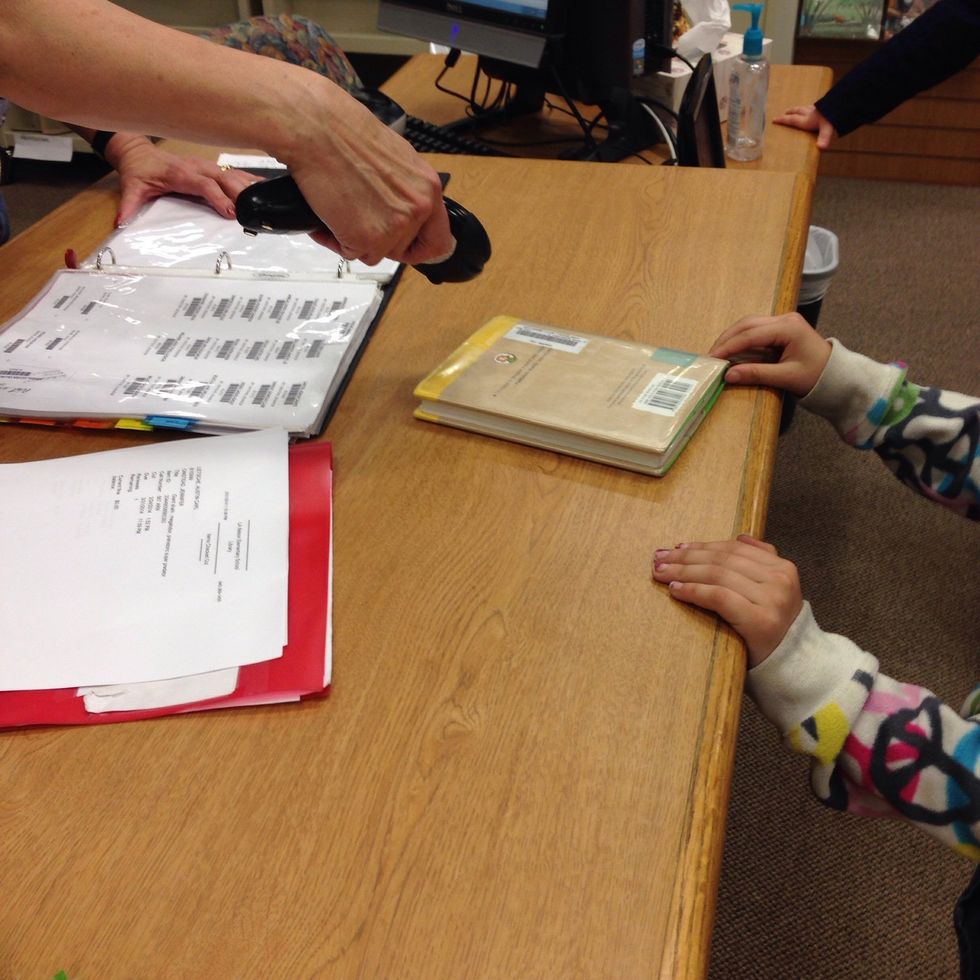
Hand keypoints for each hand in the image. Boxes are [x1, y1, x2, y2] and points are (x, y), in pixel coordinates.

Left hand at [104, 134, 258, 225]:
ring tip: (266, 201)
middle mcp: (196, 166)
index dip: (217, 196)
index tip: (230, 212)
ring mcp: (206, 166)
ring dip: (249, 187)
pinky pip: (234, 173)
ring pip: (232, 174)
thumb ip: (128, 205)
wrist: (139, 153)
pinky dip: (250, 181)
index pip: (203, 183)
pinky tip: (265, 189)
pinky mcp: (212, 168)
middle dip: (241, 193)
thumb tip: (121, 222)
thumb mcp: (131, 188)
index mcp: (179, 172)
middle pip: (224, 178)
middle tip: (256, 210)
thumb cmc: (139, 172)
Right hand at [283, 85, 453, 266]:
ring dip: (354, 239)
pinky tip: (327, 216)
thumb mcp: (396, 160)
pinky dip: (334, 239)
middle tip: (356, 217)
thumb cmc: (346, 133)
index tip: (405, 248)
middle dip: (377, 239)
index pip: (437, 241)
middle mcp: (417, 209)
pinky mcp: (367, 238)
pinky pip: (350, 253)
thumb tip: (404, 210)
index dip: (418, 248)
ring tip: (339, 210)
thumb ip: (407, 191)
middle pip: (400, 248)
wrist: (318, 130)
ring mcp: (394, 226)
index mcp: (428, 188)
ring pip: (374, 253)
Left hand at [651, 535, 802, 666]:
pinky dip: (693, 590)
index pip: (734, 549)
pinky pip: (718, 597)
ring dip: (683, 572)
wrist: (795, 667)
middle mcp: (780, 580)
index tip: (677, 548)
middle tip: (658, 558)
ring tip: (660, 573)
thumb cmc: (775, 630)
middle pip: (722, 560)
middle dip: (686, 557)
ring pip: (717, 575)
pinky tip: (675, 590)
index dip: (702, 546)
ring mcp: (772, 599)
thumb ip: (761, 563)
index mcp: (783, 568)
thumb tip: (739, 537)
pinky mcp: (760, 621)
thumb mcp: (775, 591)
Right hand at [709, 312, 831, 396]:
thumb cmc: (816, 377)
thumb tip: (729, 375)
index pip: (751, 335)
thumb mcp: (786, 378)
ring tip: (717, 354)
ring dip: (731, 338)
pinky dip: (740, 340)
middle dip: (726, 340)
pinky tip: (731, 351)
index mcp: (789, 328)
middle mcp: (785, 319)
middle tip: (710, 356)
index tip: (712, 359)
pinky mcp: (780, 328)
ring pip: (749, 325)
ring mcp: (783, 322)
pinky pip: (755, 330)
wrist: (836, 375)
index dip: (729, 346)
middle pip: (747, 324)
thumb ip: (757, 374)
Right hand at [773, 105, 836, 148]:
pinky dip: (811, 107)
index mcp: (807, 120)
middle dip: (790, 112)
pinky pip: (815, 106)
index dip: (783, 120)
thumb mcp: (828, 128)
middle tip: (785, 112)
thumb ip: (824, 138)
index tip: (774, 119)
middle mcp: (810, 113)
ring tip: (798, 110)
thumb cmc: (833, 115)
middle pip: (798, 111)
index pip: (792, 120)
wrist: (844, 101)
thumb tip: (821, 148)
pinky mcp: (825, 105)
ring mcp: (817, 108)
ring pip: (806, 107)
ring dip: (800, 108)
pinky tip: (815, 108)